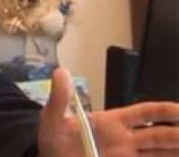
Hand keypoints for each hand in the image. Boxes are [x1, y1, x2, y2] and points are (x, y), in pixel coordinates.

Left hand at [38, 68, 178, 155]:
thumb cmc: (53, 139)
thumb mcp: (52, 118)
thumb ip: (60, 98)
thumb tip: (60, 71)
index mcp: (113, 122)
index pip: (145, 114)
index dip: (165, 111)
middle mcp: (126, 140)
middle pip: (160, 136)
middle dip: (176, 136)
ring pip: (160, 154)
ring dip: (175, 152)